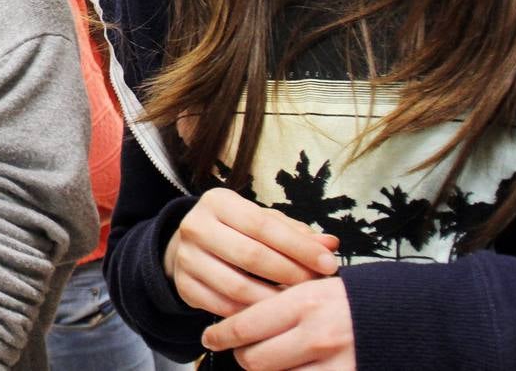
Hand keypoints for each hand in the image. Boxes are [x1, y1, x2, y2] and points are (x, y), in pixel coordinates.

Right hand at [164, 188, 339, 316]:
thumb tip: (331, 244)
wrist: (192, 246)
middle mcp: (196, 226)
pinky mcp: (183, 286)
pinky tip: (271, 313)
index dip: (299, 247)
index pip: (264, 225)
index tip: (330, 264)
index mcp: (218, 202)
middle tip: (316, 286)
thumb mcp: (262, 221)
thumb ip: (295, 233)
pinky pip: (223, 307)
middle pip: (251, 256)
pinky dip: (251, 314)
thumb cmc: (237, 231)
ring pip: (237, 287)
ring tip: (297, 303)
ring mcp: (186, 257)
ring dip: (273, 300)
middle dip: (291, 274)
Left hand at [202, 276, 354, 369]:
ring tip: (276, 358)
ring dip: (271, 370)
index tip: (211, 338)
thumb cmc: (359, 300)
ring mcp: (333, 364)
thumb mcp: (318, 285)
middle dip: (245, 357)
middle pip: (254, 360)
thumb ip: (281, 297)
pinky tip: (296, 367)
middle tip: (245, 351)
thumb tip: (239, 312)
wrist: (413, 320)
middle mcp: (316, 336)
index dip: (222, 335)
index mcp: (304, 303)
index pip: (245, 325)